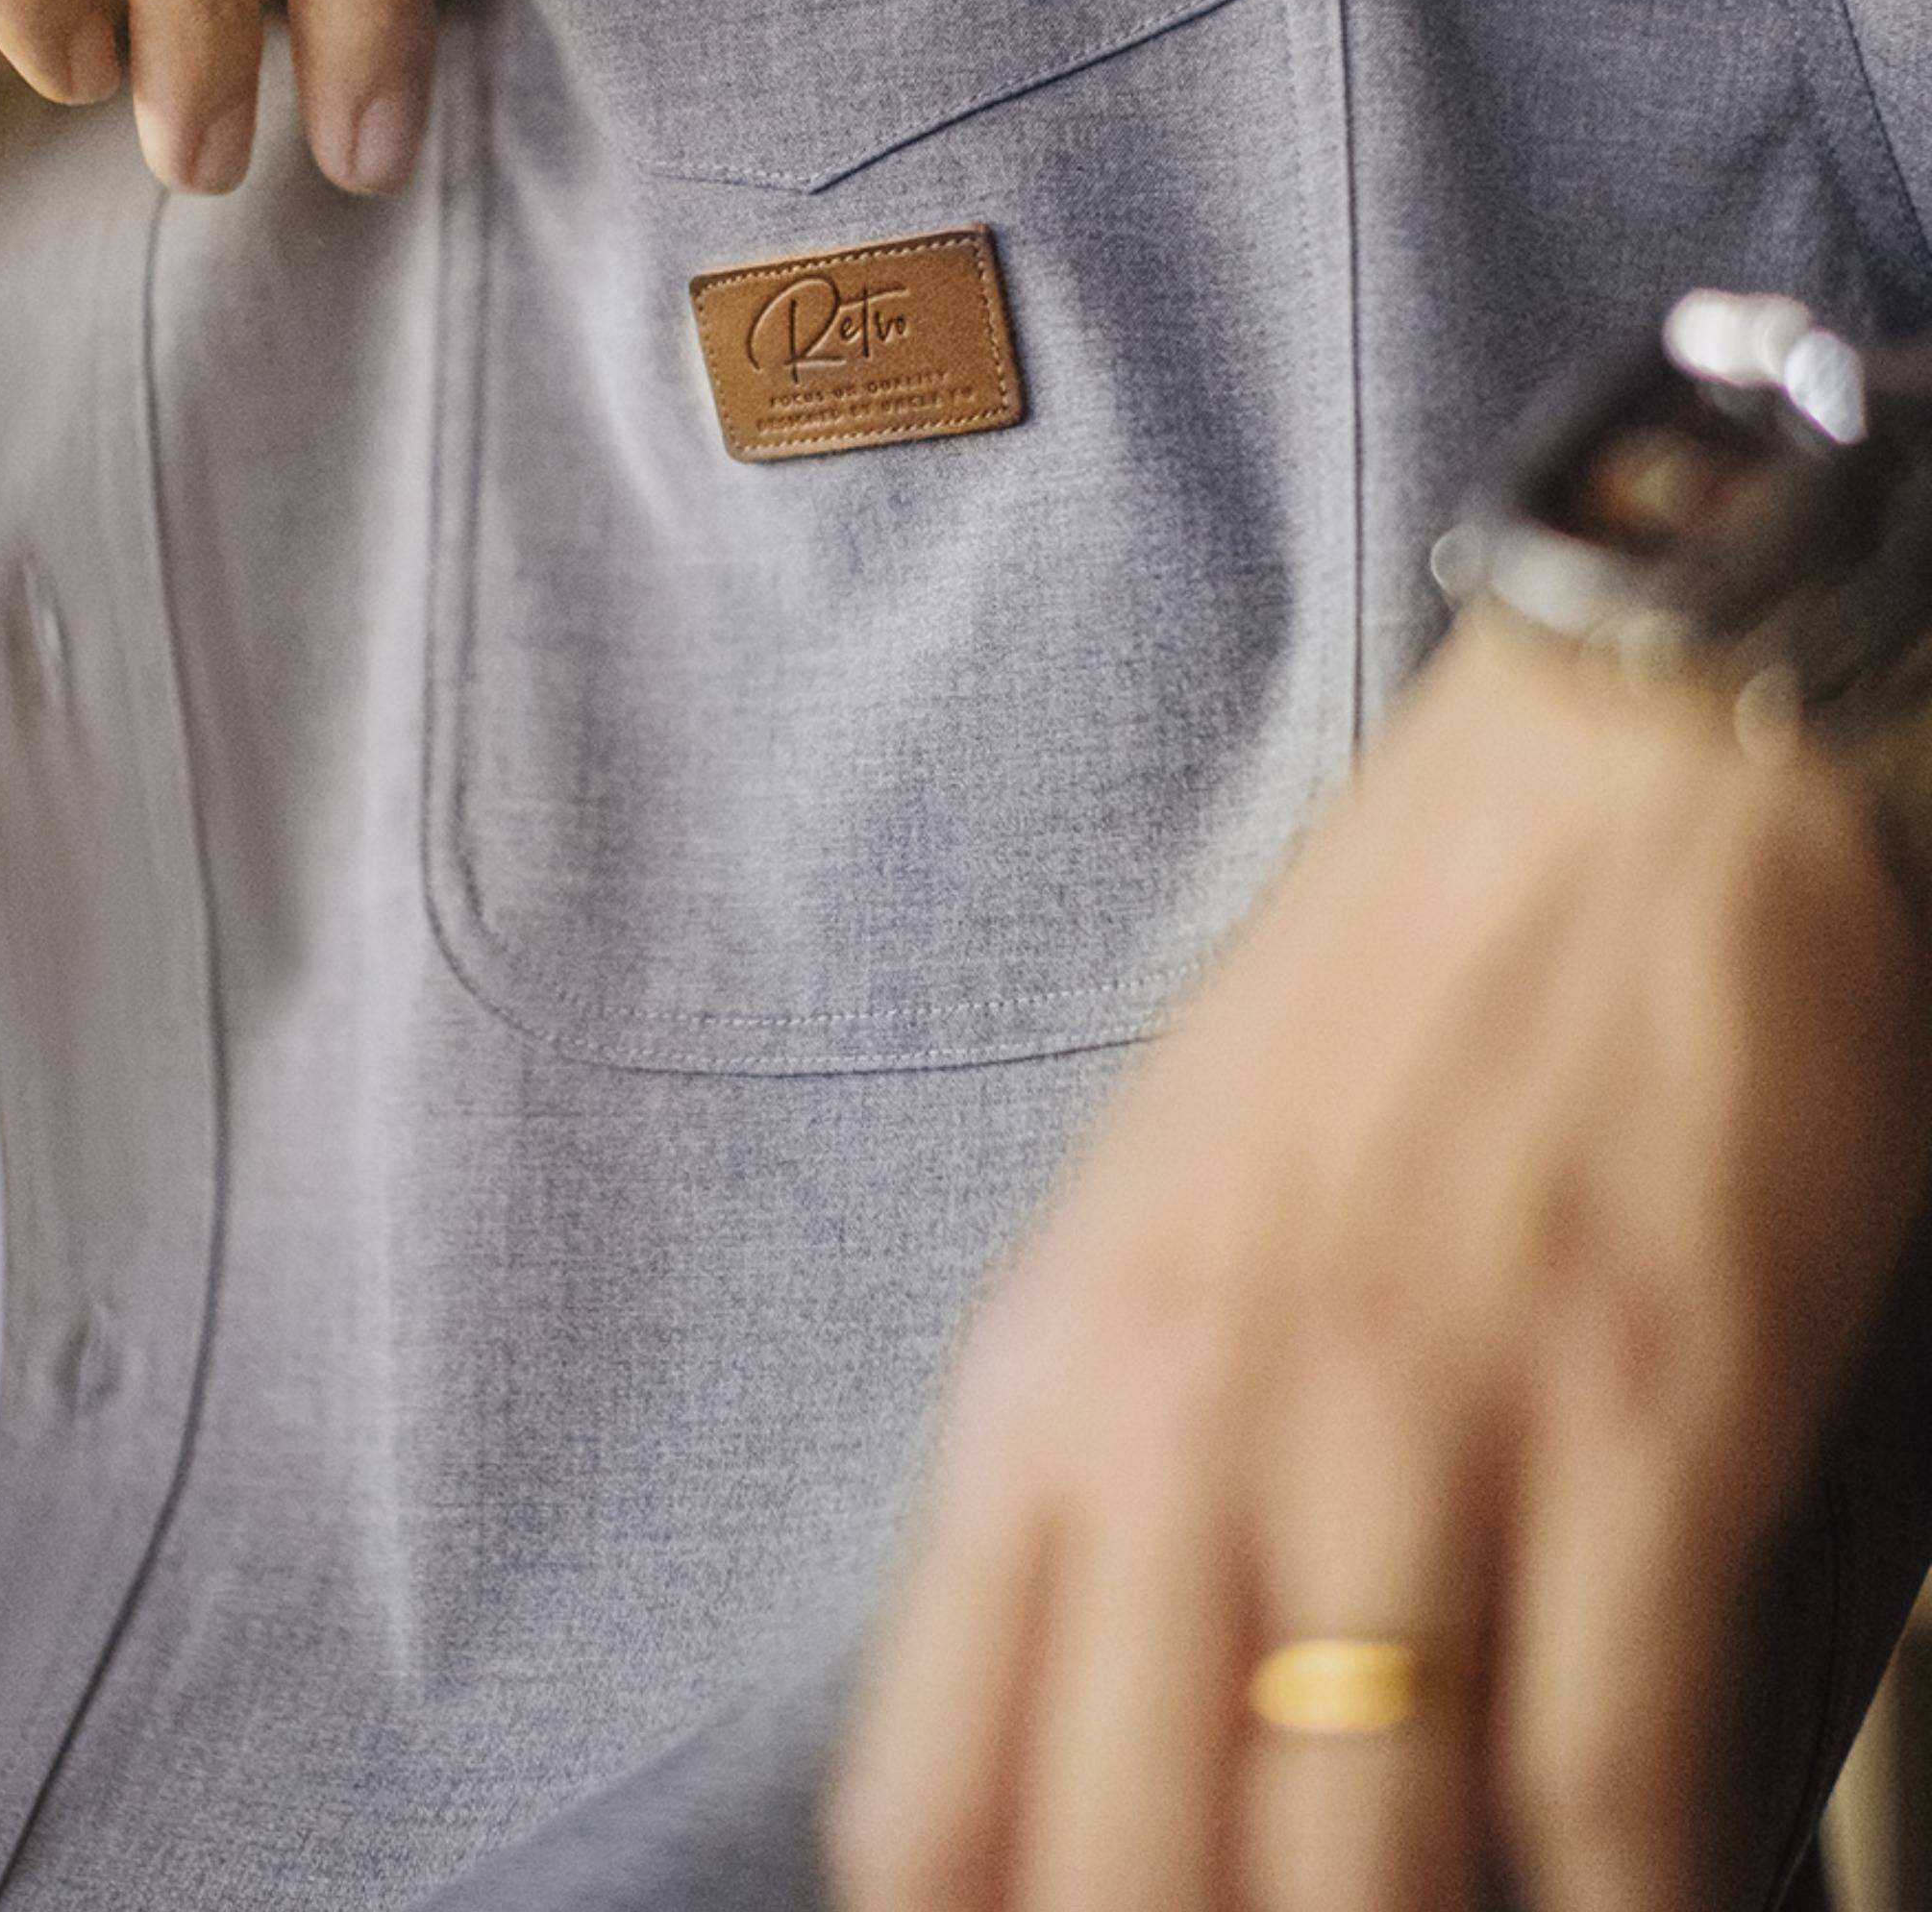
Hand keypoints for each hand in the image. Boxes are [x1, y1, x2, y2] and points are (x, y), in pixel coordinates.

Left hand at [827, 608, 1931, 1911]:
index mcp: (1051, 1377)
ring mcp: (1421, 1419)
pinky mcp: (1643, 1413)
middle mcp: (1202, 1414)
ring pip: (1364, 1874)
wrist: (1619, 775)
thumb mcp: (1149, 1224)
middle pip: (1130, 1882)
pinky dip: (1625, 1903)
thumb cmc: (1385, 997)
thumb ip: (1089, 1486)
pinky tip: (1634, 1911)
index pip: (929, 1807)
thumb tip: (1071, 1759)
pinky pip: (1608, 1781)